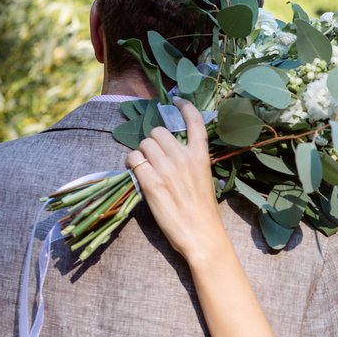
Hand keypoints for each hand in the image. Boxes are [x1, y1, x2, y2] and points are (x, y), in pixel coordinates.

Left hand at [125, 99, 228, 263]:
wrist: (202, 236)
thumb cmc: (205, 213)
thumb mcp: (205, 180)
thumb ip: (191, 162)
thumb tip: (171, 152)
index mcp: (201, 157)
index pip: (194, 122)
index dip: (184, 107)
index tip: (177, 100)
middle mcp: (184, 158)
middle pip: (158, 132)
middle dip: (153, 141)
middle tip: (154, 157)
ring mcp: (167, 169)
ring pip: (144, 144)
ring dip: (141, 153)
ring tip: (145, 167)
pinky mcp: (151, 182)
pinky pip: (133, 160)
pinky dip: (132, 164)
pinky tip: (137, 173)